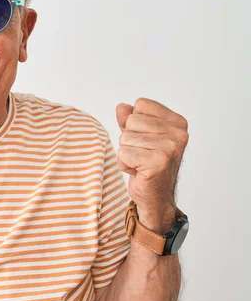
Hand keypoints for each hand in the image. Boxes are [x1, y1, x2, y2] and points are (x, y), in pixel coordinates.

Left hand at [115, 98, 188, 231]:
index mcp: (177, 122)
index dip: (134, 123)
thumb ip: (130, 119)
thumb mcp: (138, 136)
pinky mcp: (158, 162)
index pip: (141, 104)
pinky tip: (138, 171)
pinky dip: (125, 164)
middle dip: (129, 139)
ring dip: (126, 153)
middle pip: (131, 121)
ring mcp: (170, 147)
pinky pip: (123, 153)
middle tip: (142, 154)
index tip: (146, 140)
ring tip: (140, 163)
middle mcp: (178, 133)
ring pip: (125, 137)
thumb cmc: (147, 164)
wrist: (156, 196)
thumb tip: (122, 107)